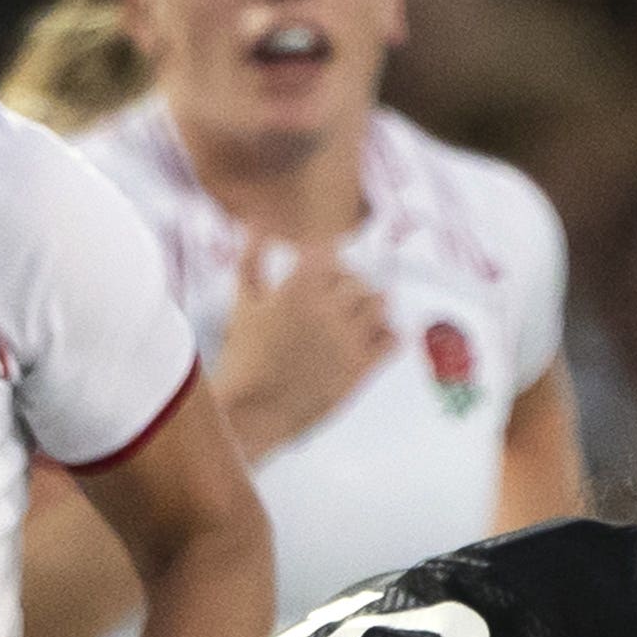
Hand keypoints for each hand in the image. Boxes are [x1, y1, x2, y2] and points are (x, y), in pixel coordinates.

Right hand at [215, 237, 391, 455]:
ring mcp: (348, 339)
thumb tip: (257, 225)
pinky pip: (392, 340)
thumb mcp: (243, 303)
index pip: (330, 254)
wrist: (255, 411)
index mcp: (299, 289)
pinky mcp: (361, 368)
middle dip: (347, 286)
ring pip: (379, 304)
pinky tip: (372, 338)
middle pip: (357, 280)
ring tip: (354, 317)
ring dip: (370, 306)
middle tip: (336, 298)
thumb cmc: (245, 356)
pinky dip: (388, 333)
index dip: (327, 261)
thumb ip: (250, 259)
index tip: (321, 272)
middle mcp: (328, 310)